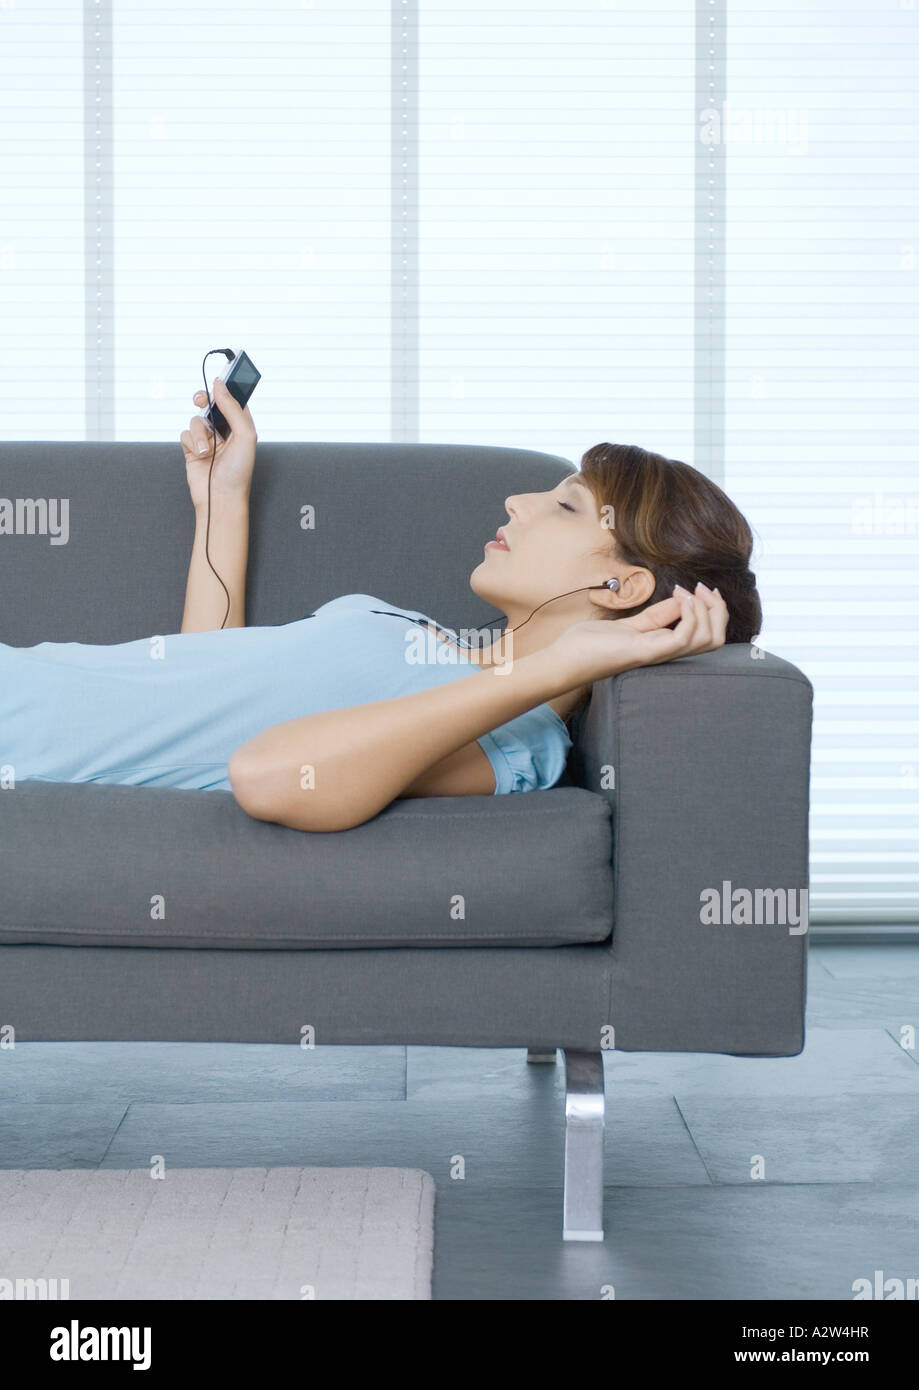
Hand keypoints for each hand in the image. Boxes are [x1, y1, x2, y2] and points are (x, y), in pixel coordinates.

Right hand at [180, 377, 257, 510]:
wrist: (220, 497)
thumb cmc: (238, 471)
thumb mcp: (244, 436)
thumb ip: (232, 408)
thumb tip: (219, 385)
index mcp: (241, 426)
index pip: (233, 400)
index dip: (225, 389)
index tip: (218, 378)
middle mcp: (224, 430)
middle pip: (210, 404)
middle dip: (204, 399)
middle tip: (200, 399)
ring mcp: (207, 439)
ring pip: (196, 420)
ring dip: (200, 434)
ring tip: (207, 451)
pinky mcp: (192, 448)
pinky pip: (185, 434)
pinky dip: (191, 443)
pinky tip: (199, 456)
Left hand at [550, 582, 729, 686]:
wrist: (564, 660)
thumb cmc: (590, 645)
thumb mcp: (629, 624)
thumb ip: (655, 616)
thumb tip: (679, 603)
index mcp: (663, 646)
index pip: (707, 635)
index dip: (713, 610)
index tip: (699, 589)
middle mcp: (666, 652)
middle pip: (716, 640)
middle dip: (719, 610)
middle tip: (703, 589)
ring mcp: (658, 653)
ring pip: (708, 640)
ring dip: (707, 610)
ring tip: (690, 592)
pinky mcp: (646, 652)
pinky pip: (684, 637)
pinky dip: (690, 614)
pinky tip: (681, 599)